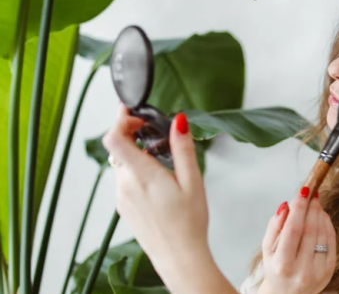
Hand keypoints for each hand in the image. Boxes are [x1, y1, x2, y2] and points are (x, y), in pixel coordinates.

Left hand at [102, 103, 213, 291]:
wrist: (179, 256)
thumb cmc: (189, 222)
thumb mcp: (193, 181)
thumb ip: (182, 148)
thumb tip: (178, 121)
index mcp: (142, 175)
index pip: (114, 139)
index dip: (119, 120)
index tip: (133, 113)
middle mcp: (126, 185)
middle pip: (118, 149)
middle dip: (134, 136)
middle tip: (154, 133)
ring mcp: (121, 198)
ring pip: (122, 165)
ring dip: (136, 155)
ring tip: (162, 161)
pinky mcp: (123, 208)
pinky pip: (125, 181)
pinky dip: (136, 172)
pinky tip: (158, 182)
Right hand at [258, 188, 336, 293]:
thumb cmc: (275, 268)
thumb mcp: (267, 249)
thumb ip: (274, 226)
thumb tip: (286, 206)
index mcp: (282, 265)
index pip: (293, 230)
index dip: (299, 208)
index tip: (303, 190)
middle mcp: (301, 270)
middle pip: (310, 230)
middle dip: (311, 207)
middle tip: (310, 193)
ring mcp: (318, 272)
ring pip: (322, 234)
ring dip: (320, 214)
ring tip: (314, 203)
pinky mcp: (329, 270)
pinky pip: (331, 241)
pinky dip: (327, 225)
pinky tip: (321, 216)